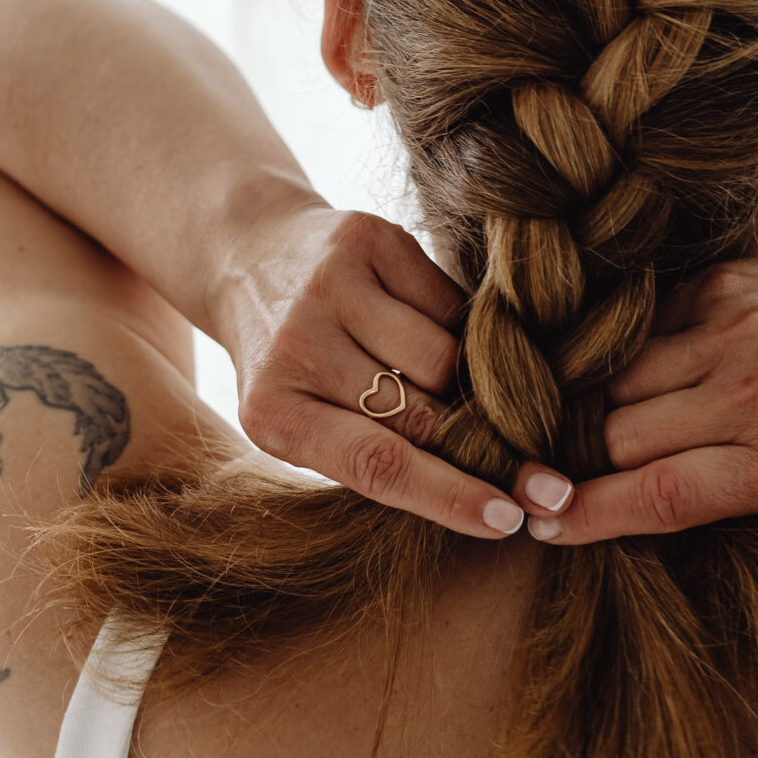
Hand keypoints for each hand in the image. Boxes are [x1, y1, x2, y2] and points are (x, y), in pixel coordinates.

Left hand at [213, 202, 572, 538]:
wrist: (248, 256)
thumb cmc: (293, 366)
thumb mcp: (307, 425)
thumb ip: (376, 458)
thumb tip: (489, 498)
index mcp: (274, 412)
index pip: (378, 463)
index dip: (450, 495)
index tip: (508, 518)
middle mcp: (296, 346)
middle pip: (423, 413)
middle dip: (475, 442)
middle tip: (509, 455)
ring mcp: (330, 287)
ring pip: (445, 357)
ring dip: (459, 378)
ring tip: (432, 375)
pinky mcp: (365, 239)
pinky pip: (448, 301)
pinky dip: (453, 324)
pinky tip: (423, 323)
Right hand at [530, 250, 757, 543]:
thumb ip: (700, 496)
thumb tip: (582, 514)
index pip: (662, 495)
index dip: (590, 513)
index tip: (543, 524)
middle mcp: (757, 397)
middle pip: (620, 438)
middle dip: (592, 456)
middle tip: (583, 460)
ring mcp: (733, 336)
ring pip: (613, 384)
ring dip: (603, 402)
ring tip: (629, 407)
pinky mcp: (710, 289)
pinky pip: (629, 335)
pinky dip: (626, 356)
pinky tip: (653, 362)